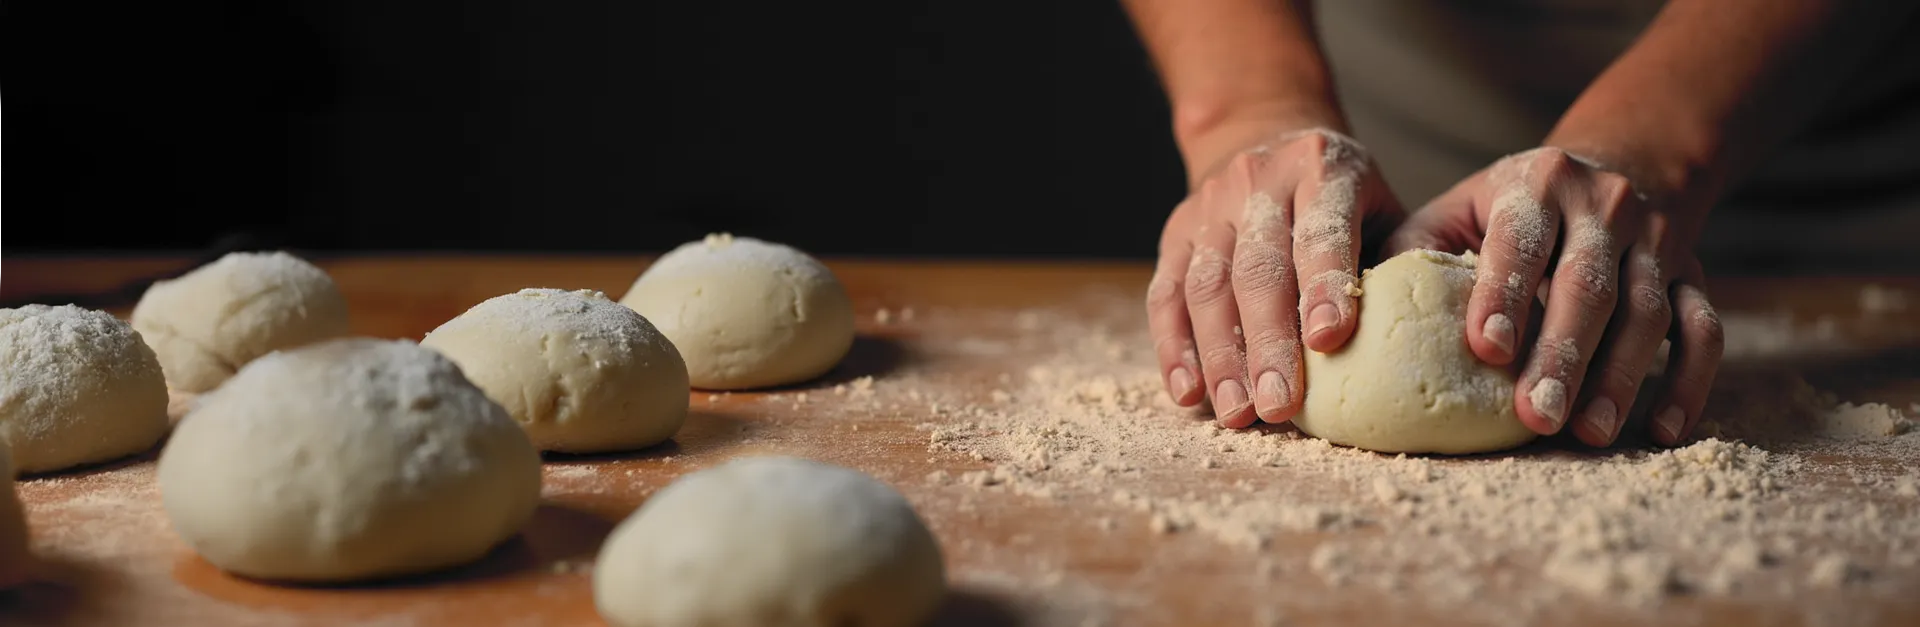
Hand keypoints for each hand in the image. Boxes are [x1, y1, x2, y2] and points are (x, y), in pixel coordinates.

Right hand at [1148, 127, 1404, 427]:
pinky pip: (1166, 295)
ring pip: (1207, 286)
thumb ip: (1389, 262)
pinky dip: (1174, 348)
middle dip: (1268, 343)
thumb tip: (1404, 345)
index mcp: (1322, 169)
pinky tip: (1189, 393)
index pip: (1320, 232)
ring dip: (1220, 356)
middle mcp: (1257, 182)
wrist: (1261, 135)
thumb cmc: (1341, 196)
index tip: (1330, 342)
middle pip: (1257, 269)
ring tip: (1237, 413)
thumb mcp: (1378, 207)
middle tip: (1280, 408)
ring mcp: (1209, 207)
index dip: (1324, 287)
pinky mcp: (1174, 234)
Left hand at [1383, 147, 1724, 446]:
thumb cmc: (1512, 210)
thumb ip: (1415, 253)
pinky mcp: (1693, 276)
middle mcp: (1604, 207)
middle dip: (1563, 354)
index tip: (1486, 350)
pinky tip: (1661, 430)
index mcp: (1535, 184)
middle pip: (1588, 285)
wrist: (1623, 165)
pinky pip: (1703, 330)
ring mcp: (1657, 242)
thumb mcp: (1460, 209)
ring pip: (1647, 312)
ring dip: (1622, 377)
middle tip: (1534, 416)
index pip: (1520, 239)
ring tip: (1590, 433)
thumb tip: (1346, 314)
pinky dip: (1687, 382)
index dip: (1505, 291)